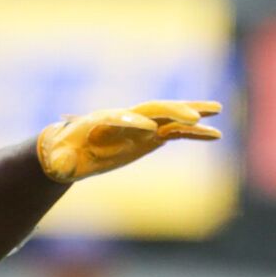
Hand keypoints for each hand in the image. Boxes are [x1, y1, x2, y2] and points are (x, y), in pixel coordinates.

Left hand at [36, 100, 221, 182]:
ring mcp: (141, 126)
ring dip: (193, 113)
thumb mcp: (59, 162)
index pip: (121, 119)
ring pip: (170, 116)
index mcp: (103, 123)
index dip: (135, 124)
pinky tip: (215, 135)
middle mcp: (126, 119)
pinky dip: (195, 133)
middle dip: (172, 111)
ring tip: (218, 109)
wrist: (72, 148)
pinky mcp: (152, 137)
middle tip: (194, 117)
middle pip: (152, 110)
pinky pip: (177, 133)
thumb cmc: (63, 155)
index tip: (151, 131)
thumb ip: (60, 163)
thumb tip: (57, 167)